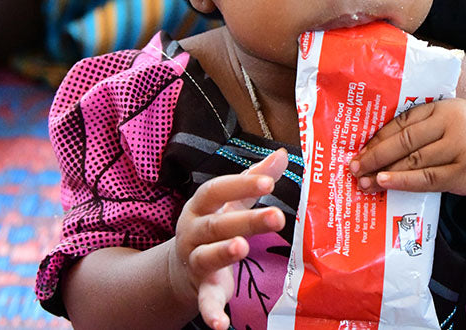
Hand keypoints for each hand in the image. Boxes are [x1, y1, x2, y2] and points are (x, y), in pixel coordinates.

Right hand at [170, 149, 287, 329]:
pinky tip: (221, 325)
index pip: (218, 189)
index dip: (242, 184)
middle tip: (277, 217)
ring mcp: (195, 261)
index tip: (268, 182)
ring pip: (206, 256)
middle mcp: (194, 231)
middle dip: (246, 221)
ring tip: (242, 248)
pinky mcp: (201, 289)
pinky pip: (204, 301)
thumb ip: (255, 178)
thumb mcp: (231, 200)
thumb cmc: (215, 222)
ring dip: (223, 253)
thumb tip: (282, 153)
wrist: (182, 265)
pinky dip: (211, 313)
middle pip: (218, 224)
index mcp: (201, 205)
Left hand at [349, 99, 465, 202]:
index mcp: (448, 107)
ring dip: (383, 171)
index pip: (404, 120)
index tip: (359, 147)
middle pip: (404, 139)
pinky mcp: (465, 172)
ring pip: (413, 160)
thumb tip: (387, 143)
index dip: (378, 135)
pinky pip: (427, 178)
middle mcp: (453, 123)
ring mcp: (460, 148)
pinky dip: (403, 181)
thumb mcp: (461, 123)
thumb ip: (432, 127)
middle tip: (353, 166)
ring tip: (362, 180)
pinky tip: (385, 183)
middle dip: (374, 153)